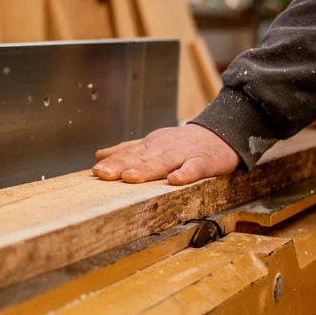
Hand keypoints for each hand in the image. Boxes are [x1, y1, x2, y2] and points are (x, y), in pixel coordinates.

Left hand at [92, 124, 239, 184]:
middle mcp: (164, 148)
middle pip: (141, 158)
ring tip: (130, 178)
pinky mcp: (204, 161)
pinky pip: (194, 168)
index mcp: (151, 146)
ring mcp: (183, 154)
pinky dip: (185, 174)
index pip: (128, 154)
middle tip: (103, 174)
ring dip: (146, 170)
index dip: (112, 162)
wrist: (220, 133)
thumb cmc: (183, 143)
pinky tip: (174, 181)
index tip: (95, 171)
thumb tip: (99, 154)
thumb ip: (127, 149)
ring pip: (163, 162)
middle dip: (121, 166)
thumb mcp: (153, 143)